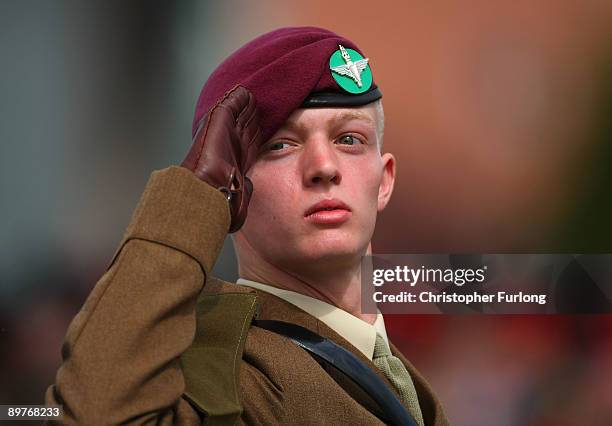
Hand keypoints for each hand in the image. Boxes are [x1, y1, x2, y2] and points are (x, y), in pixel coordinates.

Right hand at [182, 85, 260, 232]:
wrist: (207, 191)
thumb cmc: (220, 199)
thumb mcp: (240, 196)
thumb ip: (246, 188)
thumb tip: (249, 185)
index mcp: (235, 159)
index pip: (249, 139)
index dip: (257, 130)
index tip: (268, 123)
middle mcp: (230, 142)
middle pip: (246, 122)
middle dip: (254, 113)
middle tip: (263, 103)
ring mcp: (224, 130)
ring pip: (240, 111)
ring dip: (247, 102)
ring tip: (255, 93)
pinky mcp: (219, 120)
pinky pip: (232, 103)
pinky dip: (238, 96)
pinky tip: (245, 90)